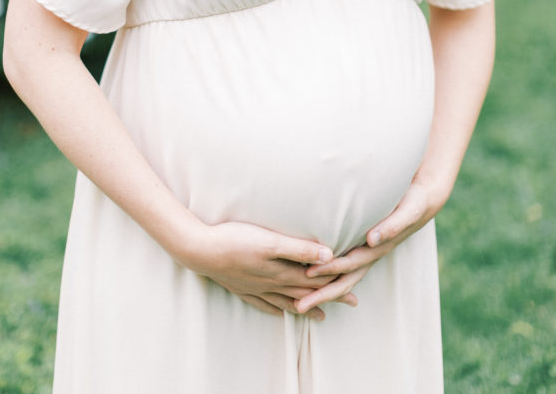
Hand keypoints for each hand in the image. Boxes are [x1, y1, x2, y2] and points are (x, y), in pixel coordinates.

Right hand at [185, 220, 356, 320]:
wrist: (200, 250)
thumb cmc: (235, 240)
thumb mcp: (270, 240)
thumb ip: (299, 249)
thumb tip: (329, 256)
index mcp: (280, 272)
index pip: (314, 281)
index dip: (335, 284)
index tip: (355, 288)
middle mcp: (271, 283)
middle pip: (305, 293)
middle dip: (328, 296)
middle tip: (349, 302)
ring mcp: (255, 288)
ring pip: (286, 301)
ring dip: (306, 307)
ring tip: (321, 316)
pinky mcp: (241, 287)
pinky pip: (263, 303)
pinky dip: (275, 308)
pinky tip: (279, 311)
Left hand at [293, 177, 444, 312]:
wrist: (422, 200)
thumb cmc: (413, 203)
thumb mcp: (406, 212)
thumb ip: (391, 226)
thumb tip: (371, 239)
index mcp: (377, 249)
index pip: (349, 264)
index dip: (329, 269)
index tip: (308, 276)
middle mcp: (369, 255)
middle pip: (343, 280)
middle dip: (321, 294)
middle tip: (298, 306)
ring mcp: (366, 253)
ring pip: (342, 277)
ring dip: (322, 289)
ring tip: (299, 299)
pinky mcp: (362, 246)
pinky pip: (343, 265)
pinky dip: (327, 274)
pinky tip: (310, 275)